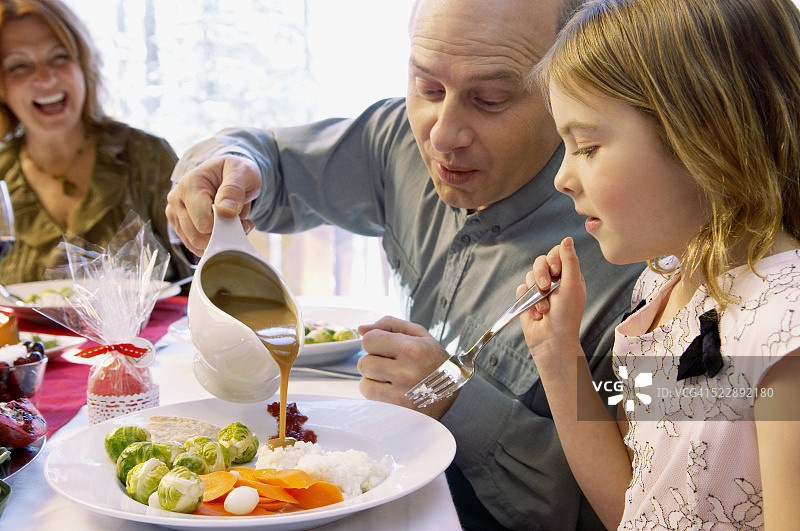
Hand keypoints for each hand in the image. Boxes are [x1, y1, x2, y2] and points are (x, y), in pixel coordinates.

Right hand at [166, 155, 261, 254]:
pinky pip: (195, 246)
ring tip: (234, 223)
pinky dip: (213, 242)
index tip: (238, 214)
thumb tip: (225, 210)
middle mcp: (176, 199)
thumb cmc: (234, 172)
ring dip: (219, 239)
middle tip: (241, 221)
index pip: (203, 221)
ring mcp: (175, 213)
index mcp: (190, 184)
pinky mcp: (178, 225)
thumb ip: (234, 189)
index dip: (224, 225)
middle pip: (198, 236)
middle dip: (223, 234)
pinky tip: (224, 229)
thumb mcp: (242, 172)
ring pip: (196, 244)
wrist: (227, 173)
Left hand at [357, 316, 455, 418]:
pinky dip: (377, 395)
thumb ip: (390, 325)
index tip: (385, 347)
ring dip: (374, 381)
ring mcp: (401, 395)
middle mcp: (406, 372)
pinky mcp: (396, 411)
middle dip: (373, 362)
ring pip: (364, 383)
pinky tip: (393, 392)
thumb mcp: (420, 335)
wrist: (452, 396)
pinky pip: (370, 399)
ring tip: (392, 380)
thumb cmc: (433, 361)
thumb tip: (361, 329)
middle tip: (390, 365)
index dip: (374, 342)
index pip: (369, 340)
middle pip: (363, 362)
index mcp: (413, 349)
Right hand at [518, 237, 586, 362]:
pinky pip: (520, 290)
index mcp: (569, 276)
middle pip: (540, 262)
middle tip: (546, 287)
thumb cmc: (566, 316)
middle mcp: (554, 281)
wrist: (551, 341)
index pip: (557, 253)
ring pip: (529, 275)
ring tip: (544, 308)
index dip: (554, 258)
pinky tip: (536, 314)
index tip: (556, 270)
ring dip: (535, 294)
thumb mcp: (572, 285)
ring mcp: (539, 290)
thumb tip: (567, 239)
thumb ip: (569, 261)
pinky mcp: (527, 300)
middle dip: (541, 275)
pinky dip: (527, 302)